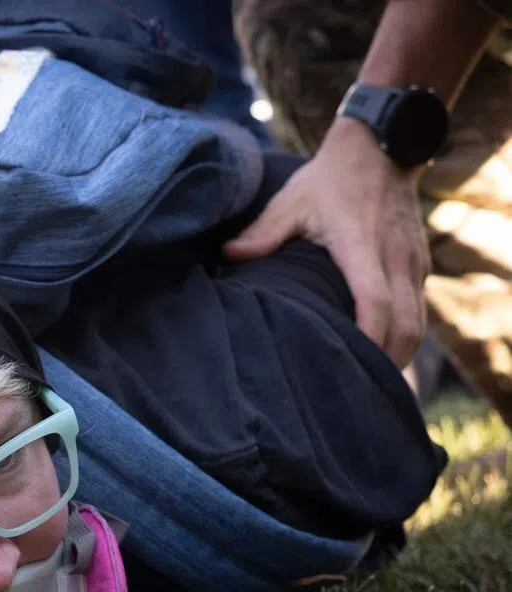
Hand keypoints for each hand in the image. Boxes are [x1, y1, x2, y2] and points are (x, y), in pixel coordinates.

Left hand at [224, 118, 429, 366]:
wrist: (381, 146)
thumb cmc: (330, 178)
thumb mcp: (291, 199)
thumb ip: (262, 231)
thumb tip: (228, 255)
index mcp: (360, 245)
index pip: (374, 300)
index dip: (367, 336)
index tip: (352, 363)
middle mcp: (393, 257)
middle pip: (403, 325)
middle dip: (386, 361)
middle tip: (358, 389)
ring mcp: (412, 261)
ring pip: (416, 323)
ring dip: (399, 354)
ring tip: (372, 381)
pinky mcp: (419, 263)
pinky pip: (418, 310)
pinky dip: (405, 336)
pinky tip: (385, 354)